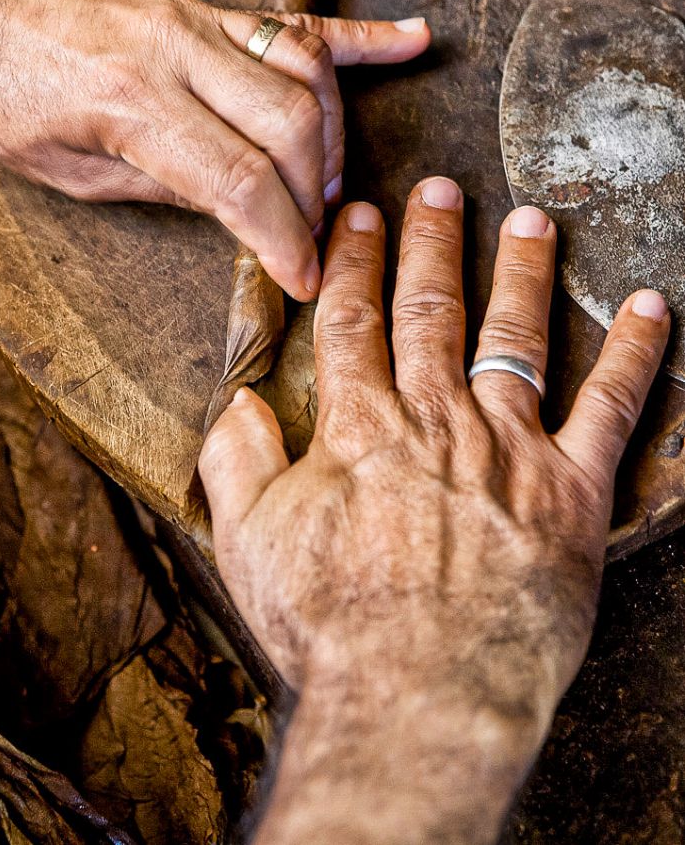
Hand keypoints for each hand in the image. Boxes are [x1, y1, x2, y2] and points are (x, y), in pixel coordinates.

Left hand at [0, 0, 428, 299]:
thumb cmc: (2, 94)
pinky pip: (297, 19)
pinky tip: (411, 40)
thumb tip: (242, 211)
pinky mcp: (205, 5)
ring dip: (334, 135)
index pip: (243, 181)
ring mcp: (196, 18)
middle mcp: (176, 49)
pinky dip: (361, 35)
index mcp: (134, 102)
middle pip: (294, 124)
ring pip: (307, 71)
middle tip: (317, 237)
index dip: (285, 240)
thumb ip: (166, 187)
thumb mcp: (69, 170)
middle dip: (317, 194)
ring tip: (330, 183)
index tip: (305, 278)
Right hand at [200, 179, 668, 843]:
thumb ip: (239, 461)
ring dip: (522, 273)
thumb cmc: (332, 627)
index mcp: (361, 426)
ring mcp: (508, 447)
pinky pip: (609, 408)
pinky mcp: (570, 491)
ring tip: (531, 221)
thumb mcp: (250, 543)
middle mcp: (437, 418)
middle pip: (432, 310)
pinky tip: (649, 309)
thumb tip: (239, 402)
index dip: (357, 263)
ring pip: (516, 337)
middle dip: (433, 243)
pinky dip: (633, 355)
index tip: (359, 215)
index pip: (355, 321)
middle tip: (438, 189)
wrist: (422, 692)